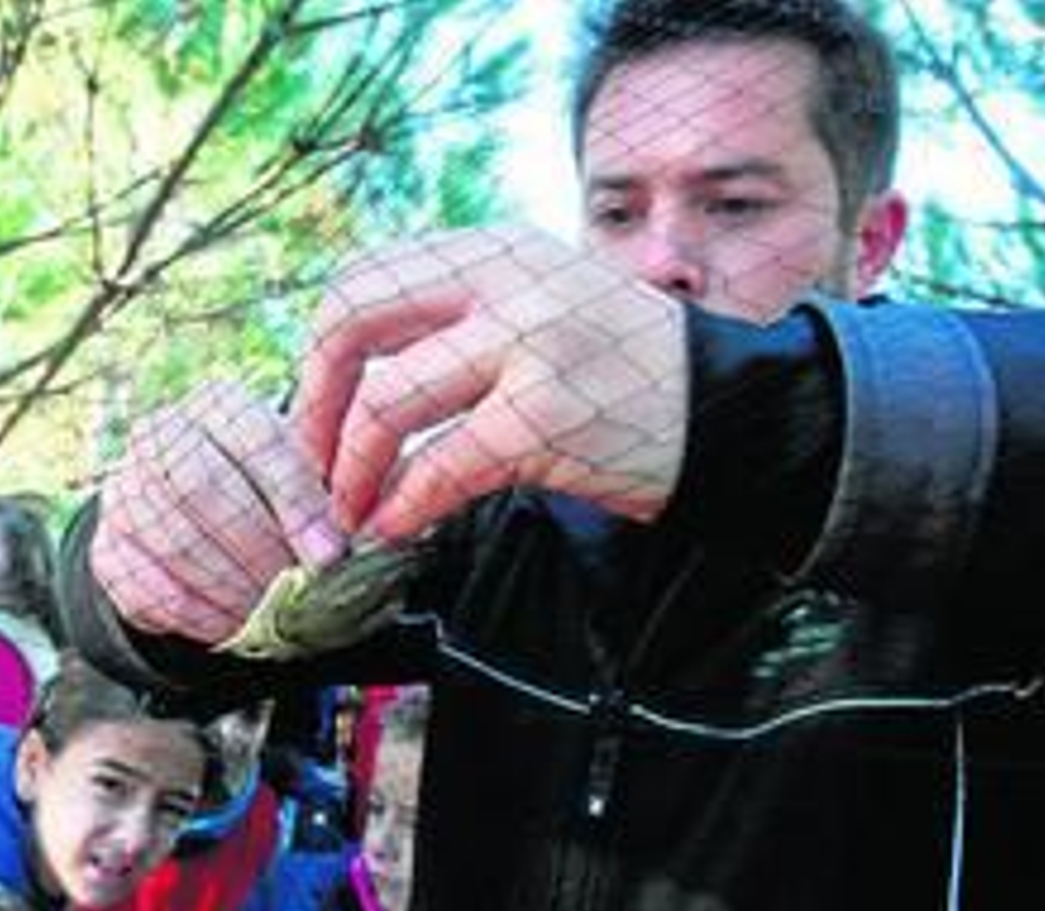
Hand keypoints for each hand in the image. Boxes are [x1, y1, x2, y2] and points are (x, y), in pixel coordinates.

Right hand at [91, 381, 346, 644]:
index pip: (254, 439)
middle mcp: (162, 433)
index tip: (329, 554)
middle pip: (201, 487)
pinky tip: (236, 626)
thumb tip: (375, 523)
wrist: (201, 524)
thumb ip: (339, 488)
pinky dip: (201, 616)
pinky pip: (150, 587)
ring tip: (275, 614)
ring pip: (175, 541)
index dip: (294, 500)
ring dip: (234, 588)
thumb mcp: (311, 476)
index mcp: (220, 404)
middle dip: (260, 549)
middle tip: (300, 592)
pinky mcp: (108, 549)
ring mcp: (125, 490)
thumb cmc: (272, 495)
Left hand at [293, 225, 689, 539]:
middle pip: (351, 319)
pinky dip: (402, 506)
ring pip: (386, 402)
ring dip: (350, 470)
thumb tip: (357, 367)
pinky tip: (396, 526)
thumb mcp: (543, 300)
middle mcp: (507, 281)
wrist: (730, 407)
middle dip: (316, 403)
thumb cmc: (623, 367)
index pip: (363, 277)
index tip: (318, 411)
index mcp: (495, 249)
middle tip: (314, 463)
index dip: (320, 351)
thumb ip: (461, 313)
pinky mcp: (546, 419)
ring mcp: (528, 346)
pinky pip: (439, 468)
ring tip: (350, 510)